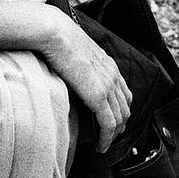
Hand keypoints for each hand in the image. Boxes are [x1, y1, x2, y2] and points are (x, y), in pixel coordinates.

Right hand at [42, 12, 132, 152]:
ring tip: (104, 145)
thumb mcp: (74, 49)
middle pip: (125, 108)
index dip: (120, 109)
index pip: (123, 92)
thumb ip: (78, 62)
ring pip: (120, 119)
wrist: (53, 31)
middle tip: (109, 137)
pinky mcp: (98, 96)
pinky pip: (108, 124)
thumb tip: (68, 70)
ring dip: (113, 135)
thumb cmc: (55, 36)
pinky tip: (101, 146)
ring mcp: (107, 85)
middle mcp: (112, 75)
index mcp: (108, 64)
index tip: (112, 120)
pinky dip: (107, 138)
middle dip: (120, 126)